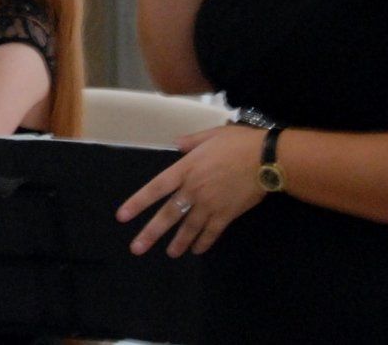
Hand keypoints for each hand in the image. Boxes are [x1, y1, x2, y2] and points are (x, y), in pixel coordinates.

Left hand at [115, 123, 265, 256]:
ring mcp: (209, 205)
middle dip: (151, 233)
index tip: (123, 217)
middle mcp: (193, 190)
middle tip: (137, 248)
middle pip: (168, 215)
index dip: (138, 203)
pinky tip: (197, 250)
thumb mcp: (211, 134)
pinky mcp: (226, 215)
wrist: (265, 159)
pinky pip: (211, 233)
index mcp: (186, 169)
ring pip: (188, 228)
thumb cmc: (238, 142)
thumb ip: (191, 141)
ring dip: (178, 243)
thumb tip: (177, 143)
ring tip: (170, 253)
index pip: (155, 188)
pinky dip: (203, 243)